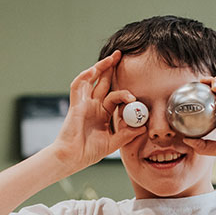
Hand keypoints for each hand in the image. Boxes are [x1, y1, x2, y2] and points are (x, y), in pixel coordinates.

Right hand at [52, 52, 146, 172]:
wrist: (72, 158)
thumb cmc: (88, 153)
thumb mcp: (112, 144)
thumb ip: (126, 135)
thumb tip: (143, 128)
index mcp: (102, 114)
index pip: (115, 96)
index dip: (125, 92)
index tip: (135, 97)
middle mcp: (93, 106)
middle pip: (104, 83)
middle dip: (112, 69)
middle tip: (122, 56)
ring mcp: (84, 104)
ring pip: (92, 80)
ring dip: (101, 68)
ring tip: (112, 57)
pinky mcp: (76, 105)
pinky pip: (79, 86)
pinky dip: (85, 76)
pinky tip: (95, 69)